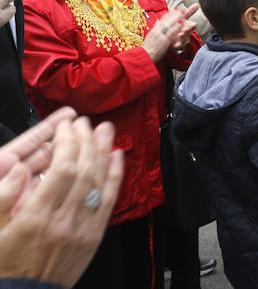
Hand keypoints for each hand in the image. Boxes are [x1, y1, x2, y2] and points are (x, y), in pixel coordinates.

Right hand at [0, 116, 123, 287]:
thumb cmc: (6, 265)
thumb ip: (3, 198)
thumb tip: (18, 168)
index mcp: (36, 218)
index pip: (61, 170)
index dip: (68, 143)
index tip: (66, 126)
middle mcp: (63, 222)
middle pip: (83, 171)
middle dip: (86, 142)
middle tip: (86, 122)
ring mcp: (82, 230)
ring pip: (99, 183)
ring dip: (103, 152)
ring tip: (105, 130)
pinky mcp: (94, 237)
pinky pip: (109, 201)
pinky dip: (115, 176)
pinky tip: (117, 157)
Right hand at [142, 5, 198, 61]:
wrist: (145, 56)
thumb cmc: (148, 48)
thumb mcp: (150, 36)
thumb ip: (155, 28)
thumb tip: (157, 21)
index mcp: (155, 30)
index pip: (163, 19)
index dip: (170, 13)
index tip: (175, 8)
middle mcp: (157, 31)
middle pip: (167, 19)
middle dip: (175, 13)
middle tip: (182, 8)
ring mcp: (160, 35)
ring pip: (170, 24)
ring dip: (177, 18)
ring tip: (183, 13)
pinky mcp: (164, 40)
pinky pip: (170, 32)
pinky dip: (176, 27)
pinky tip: (181, 23)